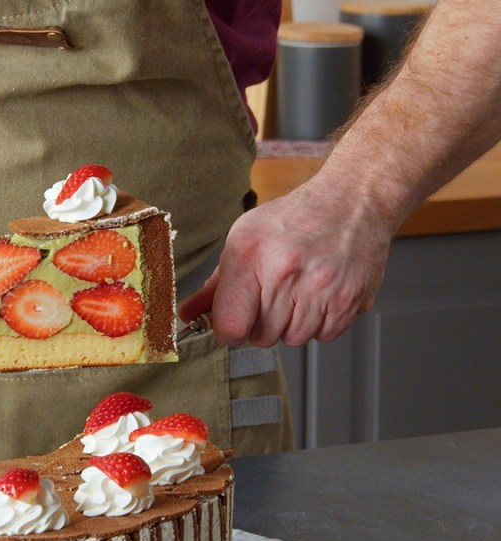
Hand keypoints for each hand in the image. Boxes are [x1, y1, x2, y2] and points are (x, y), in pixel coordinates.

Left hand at [179, 176, 391, 347]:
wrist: (351, 201)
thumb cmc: (294, 218)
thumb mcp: (244, 239)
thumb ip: (216, 283)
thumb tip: (189, 314)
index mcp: (249, 256)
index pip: (230, 326)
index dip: (229, 328)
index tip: (234, 319)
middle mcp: (284, 272)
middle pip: (261, 337)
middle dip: (262, 323)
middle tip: (272, 295)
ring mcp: (320, 288)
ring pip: (293, 339)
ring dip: (292, 324)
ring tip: (298, 291)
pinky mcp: (350, 299)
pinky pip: (325, 336)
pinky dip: (320, 323)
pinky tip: (319, 294)